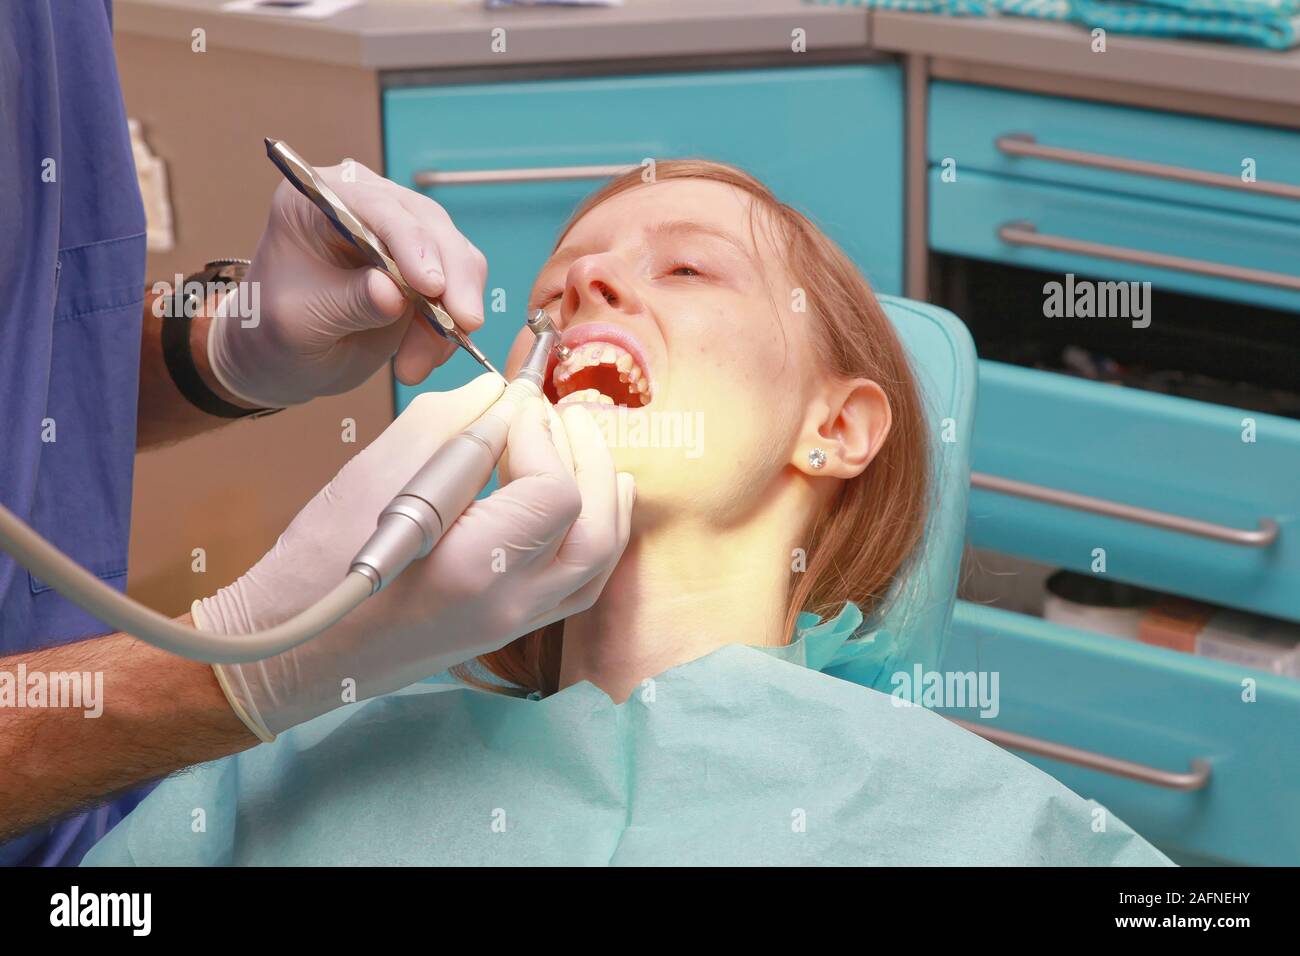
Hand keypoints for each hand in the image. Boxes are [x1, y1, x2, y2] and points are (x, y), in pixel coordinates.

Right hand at [196, 374, 634, 738]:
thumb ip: (445, 425)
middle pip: (594, 528)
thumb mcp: (371, 476)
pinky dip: (596, 534)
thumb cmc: (314, 567)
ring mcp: (514, 624)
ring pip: (599, 560)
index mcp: (471, 569)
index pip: (554, 493)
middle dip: (589, 457)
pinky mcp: (509, 628)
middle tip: (559, 411)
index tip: (513, 402)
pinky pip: (581, 583)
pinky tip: (590, 496)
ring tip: (582, 442)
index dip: (542, 436)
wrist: (292, 651)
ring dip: (605, 494)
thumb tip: (497, 394)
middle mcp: (508, 605)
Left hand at [207, 160, 487, 407]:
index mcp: (319, 200)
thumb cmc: (274, 332)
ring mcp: (400, 235)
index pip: (376, 206)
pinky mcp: (424, 267)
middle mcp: (365, 205)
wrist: (282, 359)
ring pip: (456, 259)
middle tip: (461, 324)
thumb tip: (396, 295)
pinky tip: (426, 358)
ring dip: (450, 314)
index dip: (411, 242)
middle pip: (429, 225)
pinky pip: (458, 289)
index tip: (432, 286)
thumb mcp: (300, 323)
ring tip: (417, 364)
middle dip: (450, 280)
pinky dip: (451, 327)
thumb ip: (350, 303)